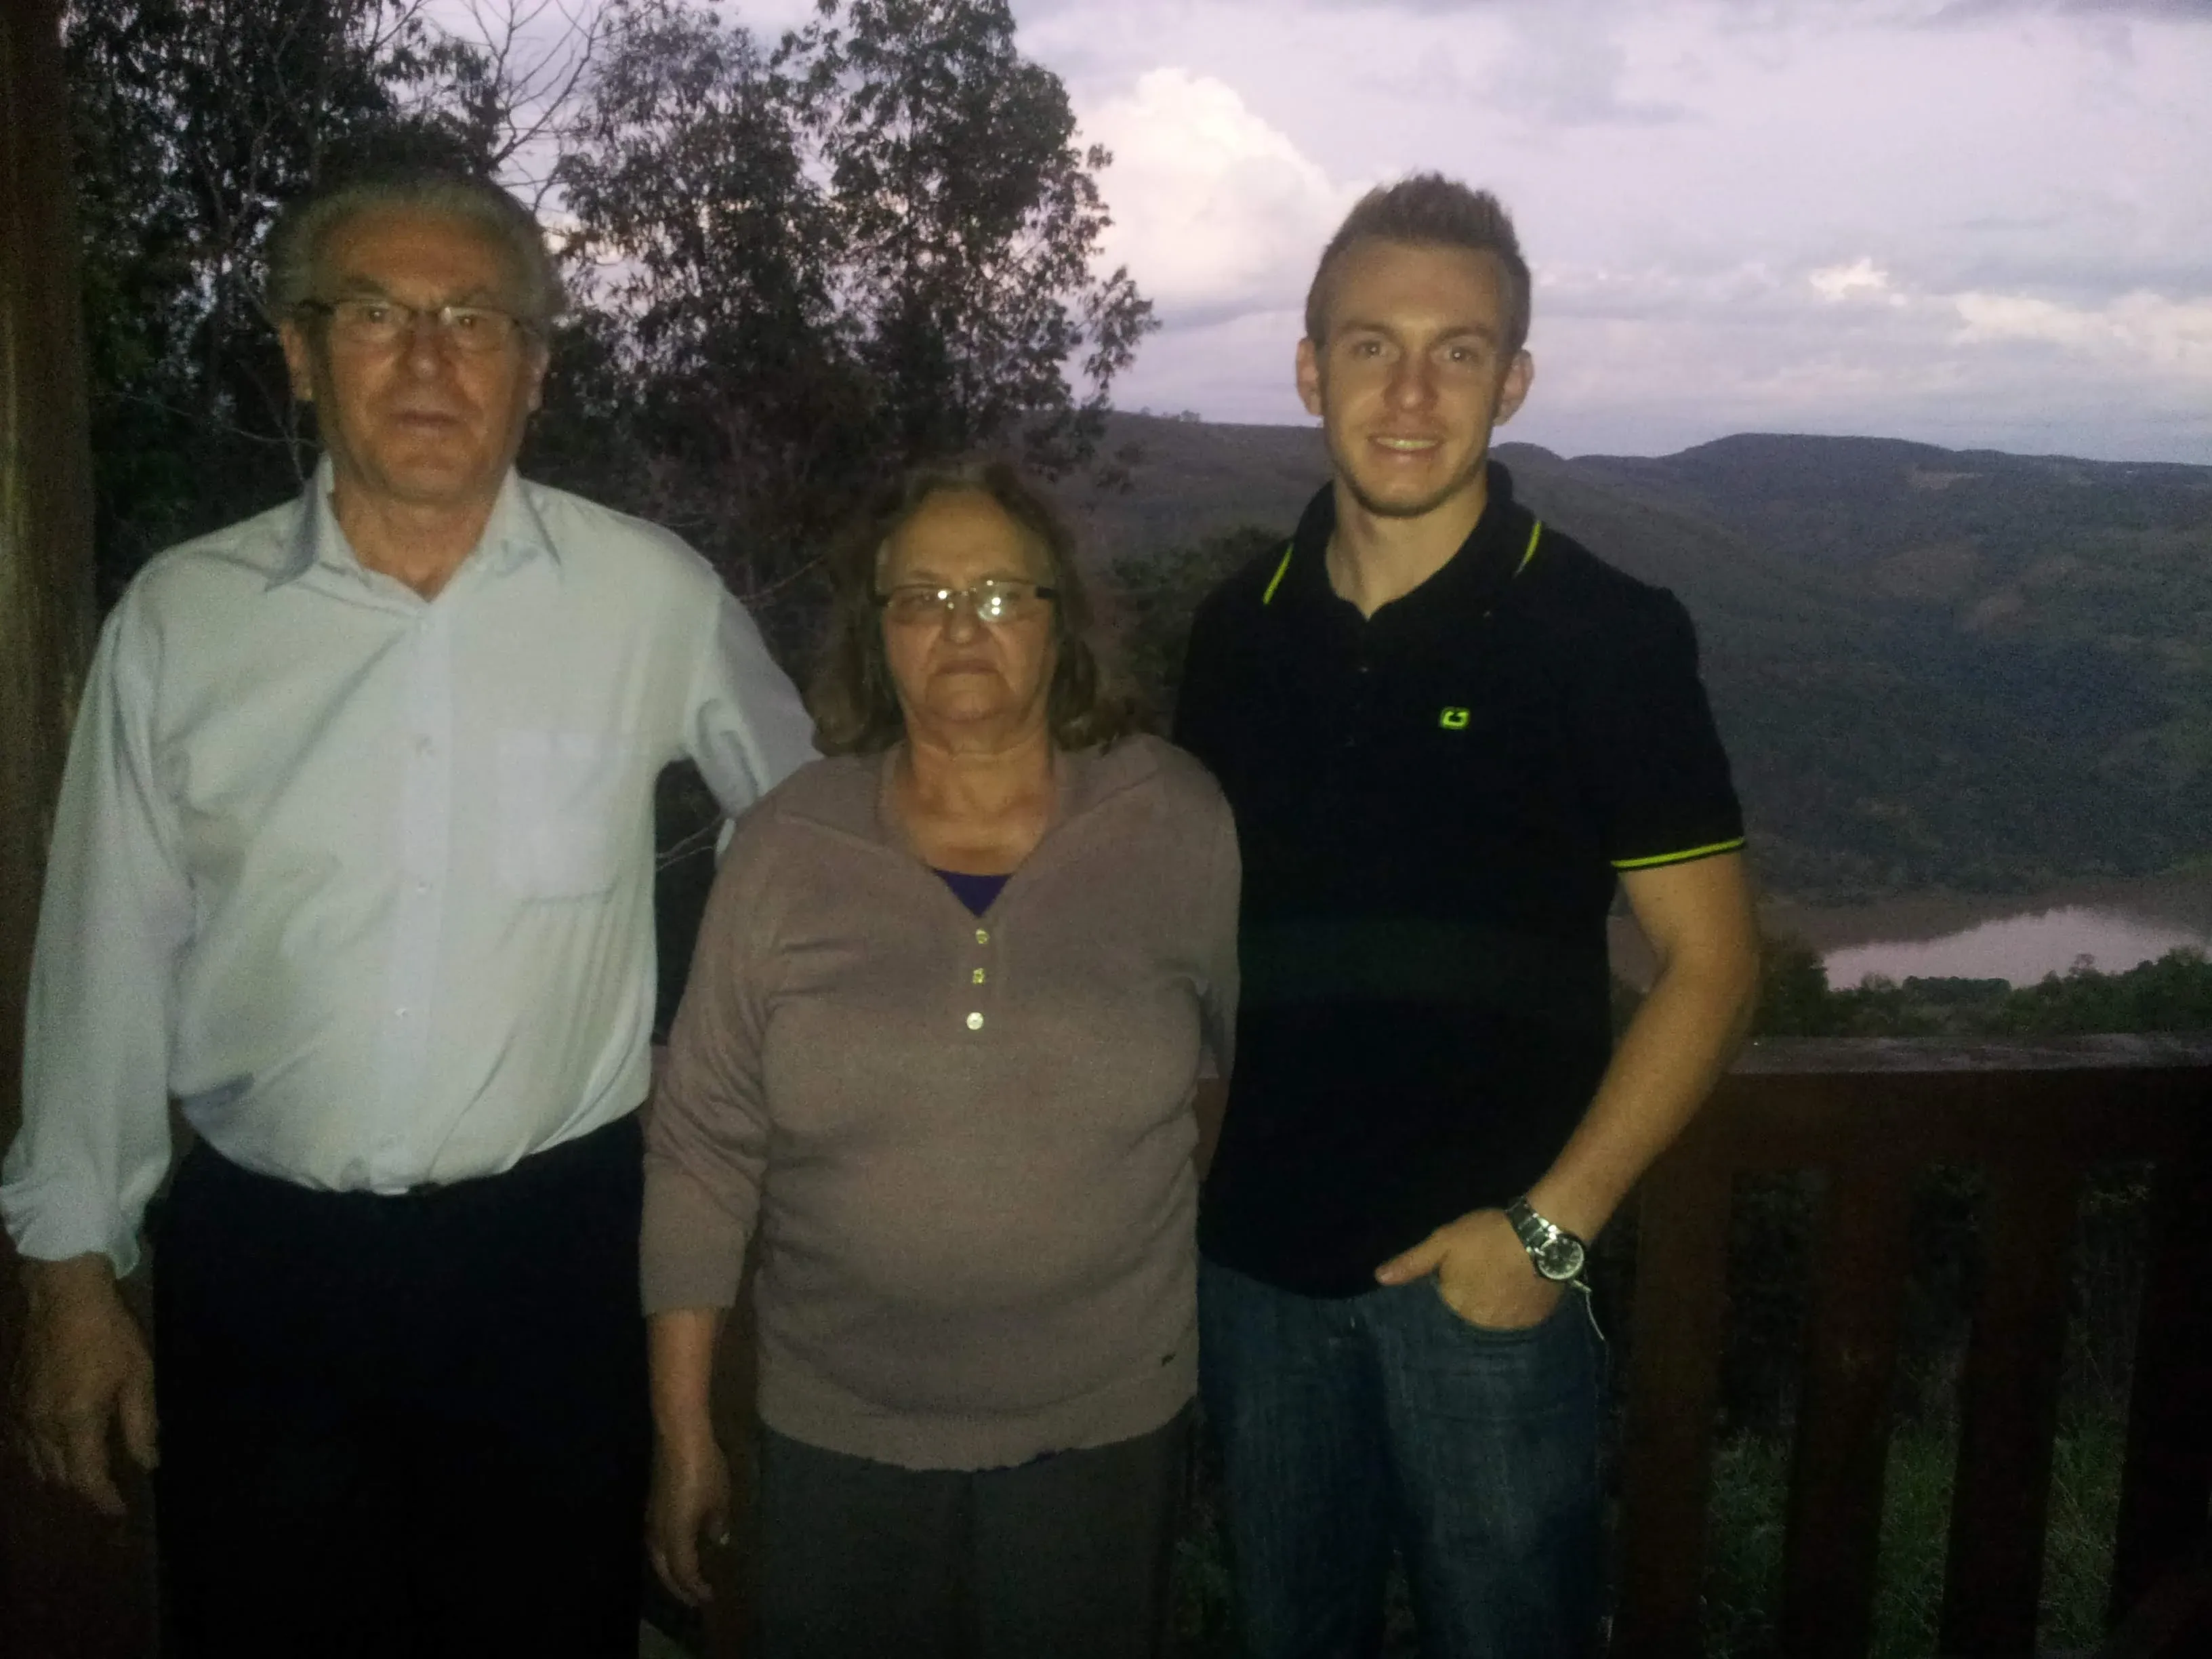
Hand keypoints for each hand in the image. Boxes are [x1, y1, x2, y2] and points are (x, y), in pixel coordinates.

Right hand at [15, 1255, 158, 1515]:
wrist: (61, 1296)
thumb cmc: (108, 1333)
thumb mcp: (137, 1376)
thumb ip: (141, 1424)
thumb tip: (147, 1463)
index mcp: (75, 1422)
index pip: (86, 1478)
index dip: (103, 1500)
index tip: (120, 1510)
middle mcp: (41, 1427)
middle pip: (58, 1476)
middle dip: (83, 1489)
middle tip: (107, 1491)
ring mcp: (22, 1415)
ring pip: (35, 1464)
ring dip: (59, 1475)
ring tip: (84, 1476)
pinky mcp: (14, 1400)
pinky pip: (22, 1445)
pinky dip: (38, 1457)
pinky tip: (53, 1451)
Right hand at [646, 1427, 731, 1607]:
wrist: (679, 1437)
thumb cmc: (703, 1471)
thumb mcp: (719, 1499)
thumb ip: (718, 1524)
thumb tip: (717, 1540)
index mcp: (676, 1537)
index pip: (683, 1573)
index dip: (695, 1588)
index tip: (708, 1598)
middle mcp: (658, 1533)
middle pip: (665, 1570)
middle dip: (679, 1588)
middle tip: (693, 1599)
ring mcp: (652, 1517)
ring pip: (656, 1556)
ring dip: (670, 1571)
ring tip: (683, 1579)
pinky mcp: (652, 1503)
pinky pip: (657, 1541)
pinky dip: (667, 1554)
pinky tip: (676, 1548)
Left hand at [1375, 1208, 1562, 1330]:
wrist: (1542, 1235)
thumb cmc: (1488, 1236)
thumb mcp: (1444, 1242)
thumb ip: (1413, 1263)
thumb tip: (1380, 1278)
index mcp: (1456, 1306)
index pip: (1444, 1311)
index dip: (1448, 1293)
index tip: (1455, 1280)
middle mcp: (1481, 1325)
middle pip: (1469, 1319)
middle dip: (1471, 1303)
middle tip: (1481, 1279)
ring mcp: (1510, 1327)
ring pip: (1494, 1321)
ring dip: (1494, 1309)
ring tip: (1500, 1286)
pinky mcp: (1535, 1322)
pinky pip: (1519, 1323)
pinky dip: (1516, 1311)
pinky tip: (1518, 1293)